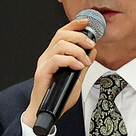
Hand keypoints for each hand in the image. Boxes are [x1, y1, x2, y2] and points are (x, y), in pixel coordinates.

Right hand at [20, 16, 97, 131]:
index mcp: (53, 55)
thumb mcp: (76, 79)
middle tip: (91, 44)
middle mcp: (47, 56)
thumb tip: (93, 51)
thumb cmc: (58, 98)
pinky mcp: (42, 73)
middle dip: (79, 36)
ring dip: (78, 50)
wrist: (45, 113)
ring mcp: (43, 64)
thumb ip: (83, 65)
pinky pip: (57, 59)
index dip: (74, 25)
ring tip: (85, 61)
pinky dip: (71, 61)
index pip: (62, 33)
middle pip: (61, 34)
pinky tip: (78, 67)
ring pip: (60, 45)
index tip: (87, 22)